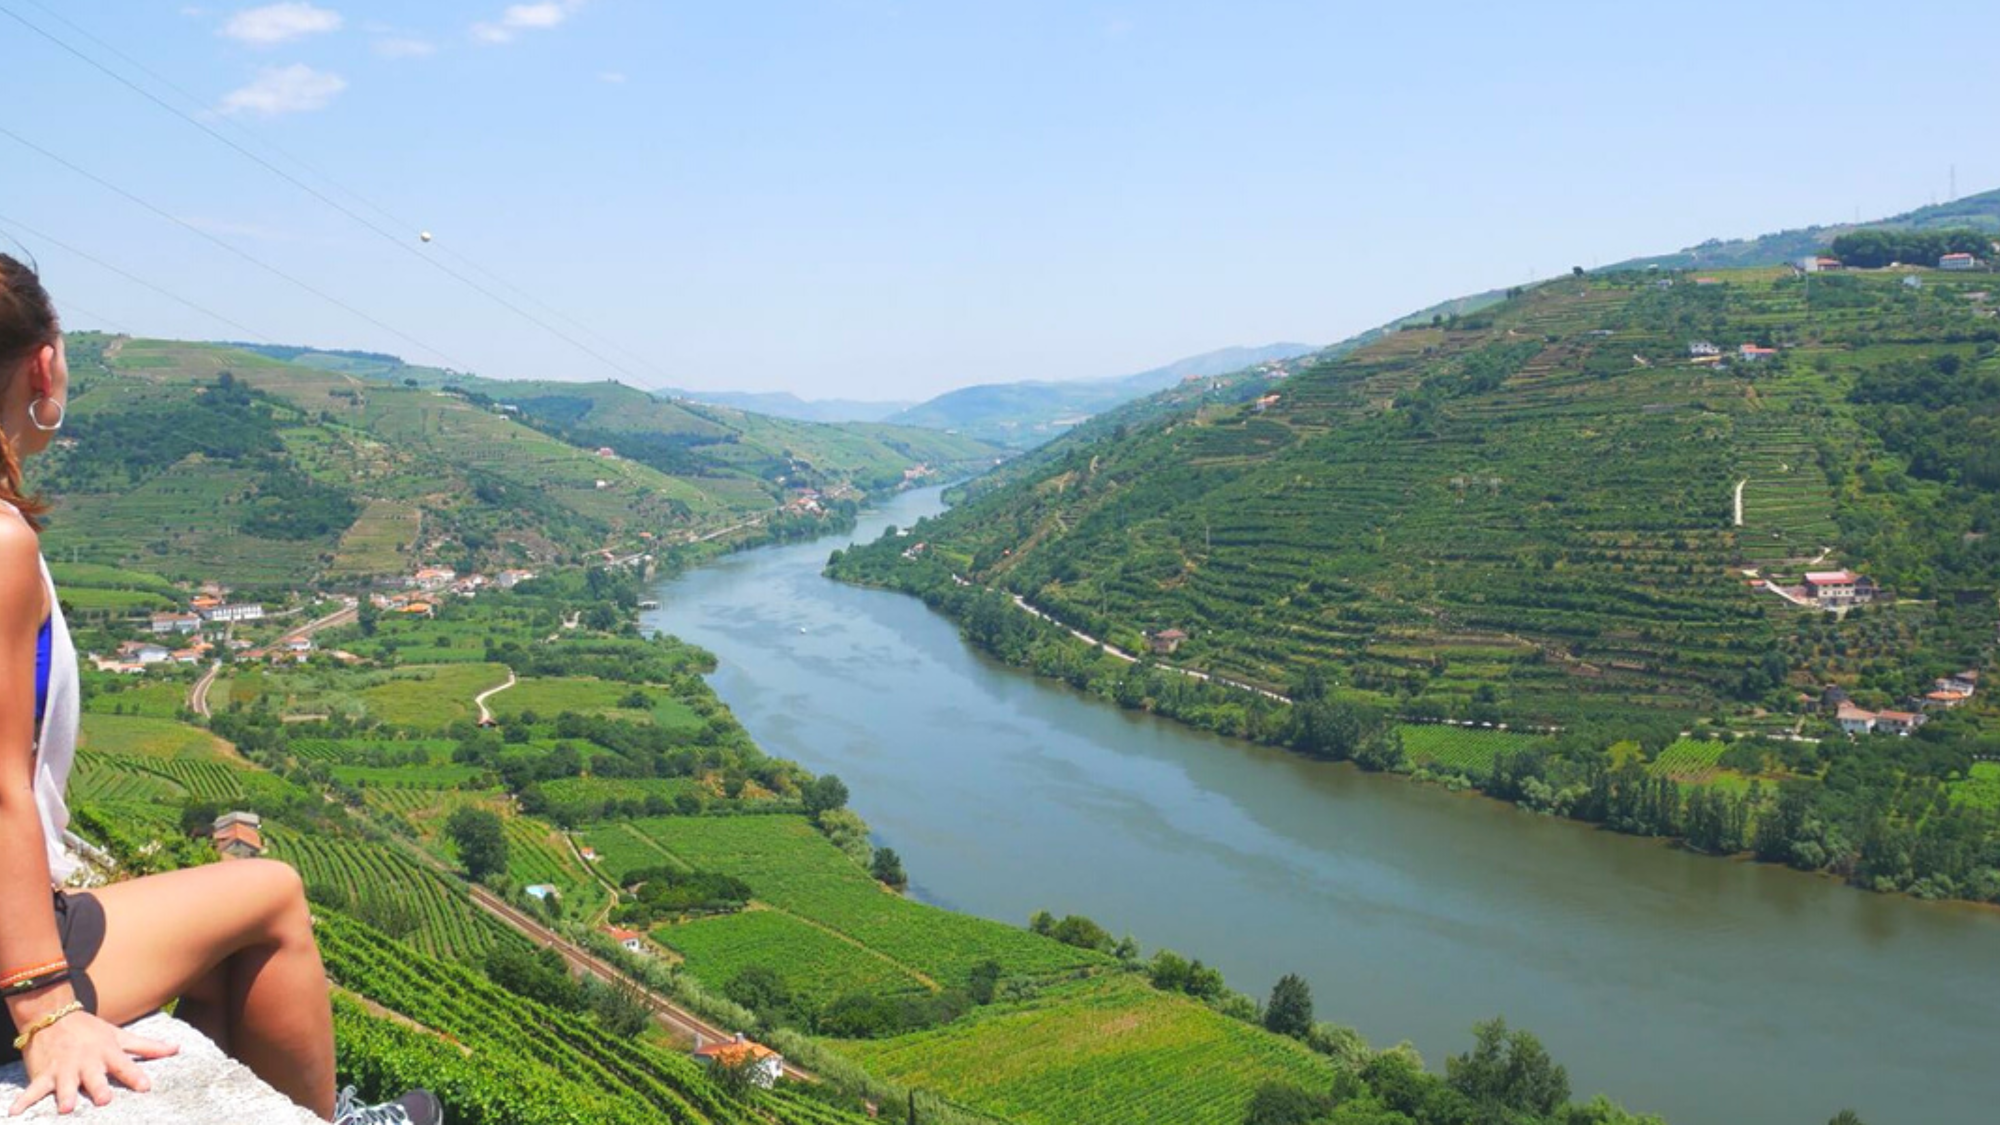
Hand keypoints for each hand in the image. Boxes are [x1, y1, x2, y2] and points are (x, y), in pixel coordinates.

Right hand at [8, 1012, 177, 1116]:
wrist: (52, 1016)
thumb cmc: (90, 1030)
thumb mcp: (119, 1035)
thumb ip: (147, 1046)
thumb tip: (177, 1048)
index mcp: (106, 1052)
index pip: (124, 1065)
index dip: (135, 1076)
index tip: (146, 1086)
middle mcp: (86, 1061)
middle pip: (94, 1076)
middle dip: (98, 1086)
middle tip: (104, 1098)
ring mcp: (63, 1068)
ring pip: (65, 1083)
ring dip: (65, 1094)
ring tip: (67, 1108)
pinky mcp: (43, 1073)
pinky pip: (33, 1089)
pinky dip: (23, 1100)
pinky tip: (14, 1112)